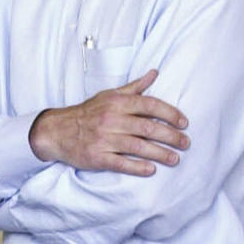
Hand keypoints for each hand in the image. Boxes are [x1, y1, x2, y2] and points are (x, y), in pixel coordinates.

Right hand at [28, 69, 189, 175]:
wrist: (57, 130)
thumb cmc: (87, 112)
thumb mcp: (109, 96)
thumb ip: (134, 87)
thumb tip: (154, 73)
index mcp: (116, 103)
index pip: (149, 105)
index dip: (170, 113)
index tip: (184, 123)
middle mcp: (111, 119)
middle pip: (148, 127)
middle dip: (171, 136)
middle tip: (186, 143)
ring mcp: (104, 138)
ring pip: (139, 146)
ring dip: (161, 154)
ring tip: (175, 159)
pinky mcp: (97, 156)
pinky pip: (122, 163)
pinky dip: (138, 167)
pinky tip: (151, 170)